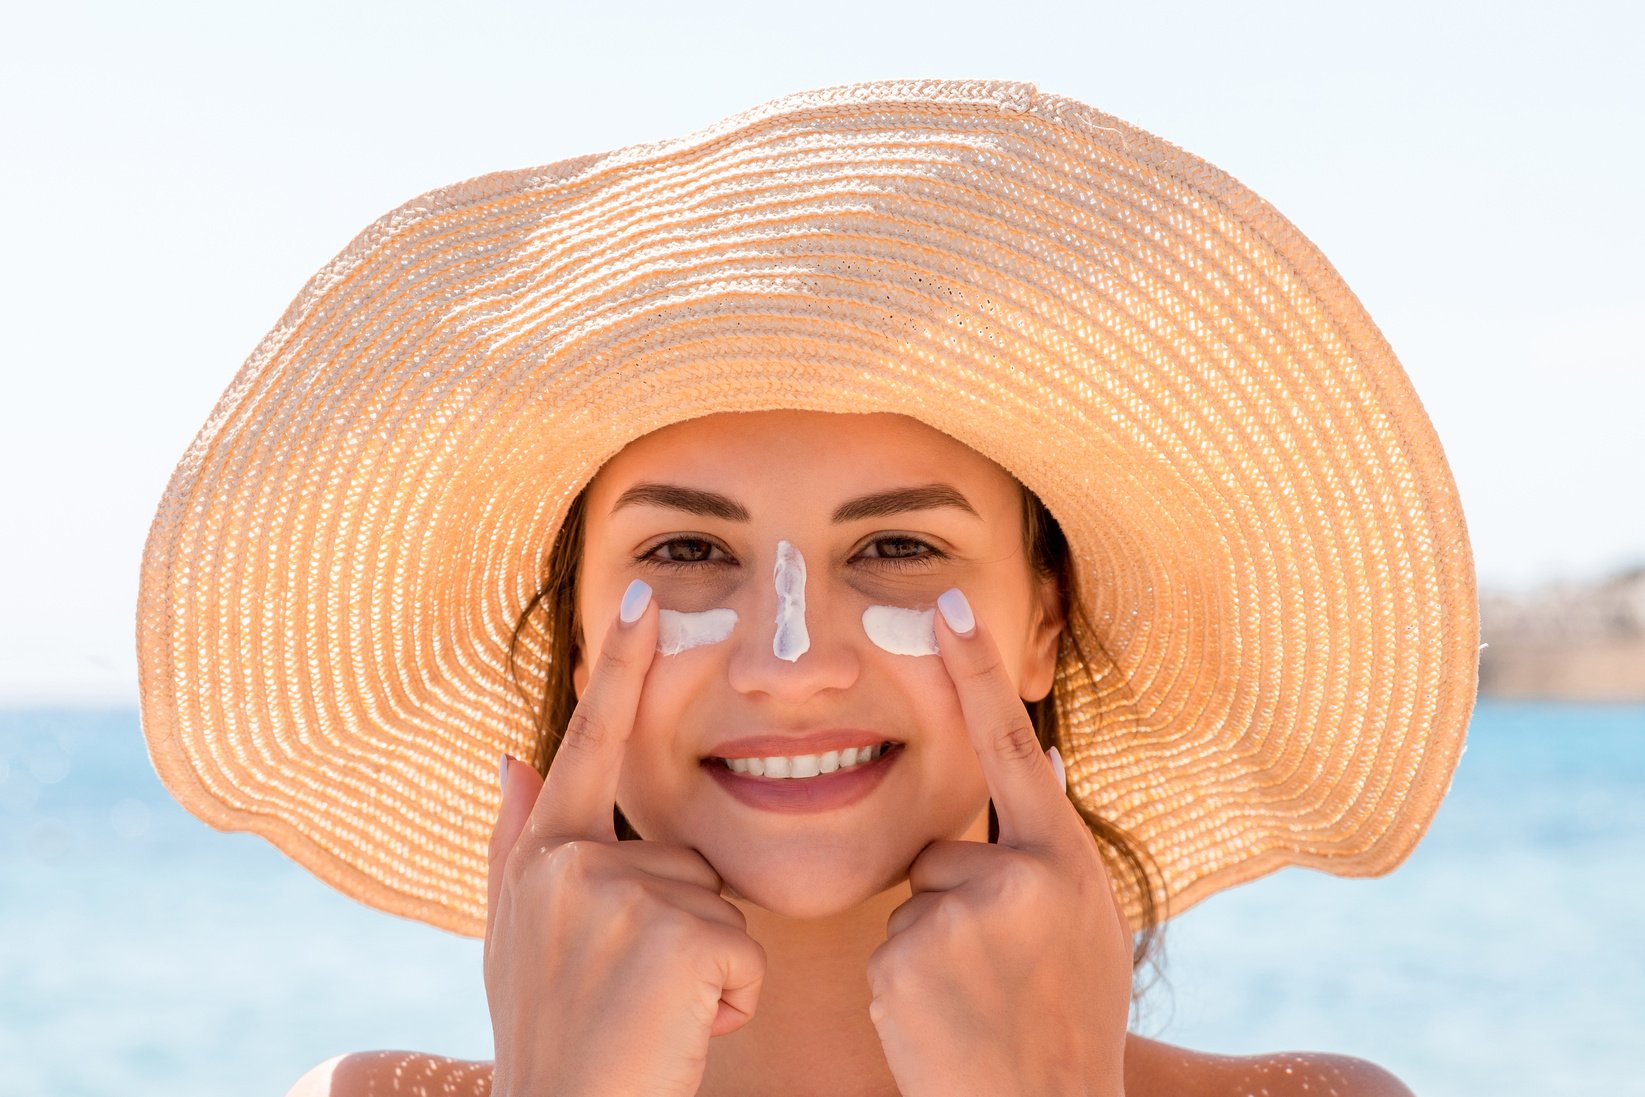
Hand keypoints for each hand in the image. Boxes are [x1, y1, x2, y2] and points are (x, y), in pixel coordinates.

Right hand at [485, 579, 766, 1096]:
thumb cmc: (552, 1041)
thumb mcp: (516, 942)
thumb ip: (516, 843)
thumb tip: (512, 755)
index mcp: (542, 857)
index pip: (590, 744)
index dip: (617, 669)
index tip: (644, 594)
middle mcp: (572, 864)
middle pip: (683, 858)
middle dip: (683, 927)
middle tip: (633, 996)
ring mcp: (621, 897)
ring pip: (718, 907)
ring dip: (707, 969)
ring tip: (654, 1017)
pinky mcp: (675, 938)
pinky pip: (743, 953)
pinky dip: (732, 1002)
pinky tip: (683, 1032)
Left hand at [866, 588, 1132, 1096]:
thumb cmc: (1069, 1023)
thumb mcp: (1091, 928)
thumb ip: (1057, 852)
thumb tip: (1038, 763)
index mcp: (1067, 862)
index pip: (1012, 744)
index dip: (977, 670)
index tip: (944, 603)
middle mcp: (1018, 876)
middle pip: (945, 850)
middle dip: (956, 902)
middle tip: (997, 974)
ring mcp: (960, 915)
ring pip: (916, 900)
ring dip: (933, 945)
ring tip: (977, 1002)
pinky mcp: (906, 957)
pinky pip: (889, 944)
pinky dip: (907, 981)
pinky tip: (945, 1019)